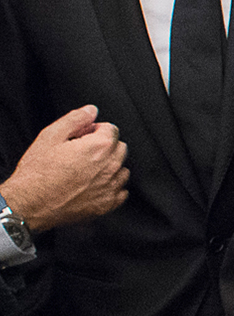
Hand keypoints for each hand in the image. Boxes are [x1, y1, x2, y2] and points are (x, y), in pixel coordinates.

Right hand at [0, 106, 128, 232]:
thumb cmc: (37, 173)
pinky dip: (111, 187)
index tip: (81, 138)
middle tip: (81, 153)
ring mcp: (110, 187)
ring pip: (122, 169)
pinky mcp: (107, 204)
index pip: (111, 129)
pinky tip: (93, 186)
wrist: (29, 204)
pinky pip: (120, 192)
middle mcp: (110, 166)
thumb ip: (75, 119)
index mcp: (100, 146)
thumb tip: (91, 111)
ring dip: (109, 166)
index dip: (94, 131)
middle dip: (104, 146)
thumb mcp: (50, 136)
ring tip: (85, 170)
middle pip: (119, 147)